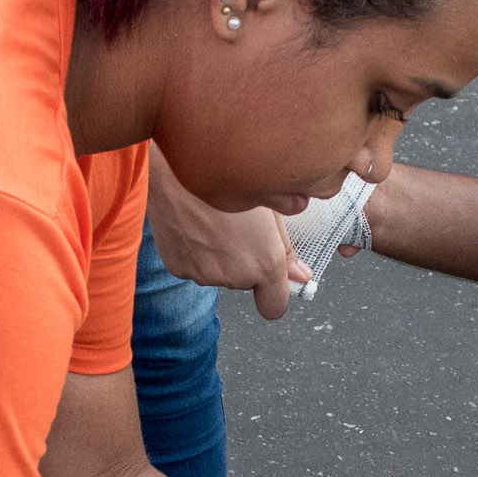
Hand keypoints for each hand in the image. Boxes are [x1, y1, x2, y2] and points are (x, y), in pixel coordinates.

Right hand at [146, 148, 310, 320]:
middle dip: (245, 262)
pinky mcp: (178, 268)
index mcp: (264, 263)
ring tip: (214, 219)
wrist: (175, 168)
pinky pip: (194, 266)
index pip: (274, 308)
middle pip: (245, 282)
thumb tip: (302, 275)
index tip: (272, 279)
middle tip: (237, 226)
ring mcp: (204, 275)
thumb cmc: (230, 178)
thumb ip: (286, 248)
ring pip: (218, 273)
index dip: (275, 295)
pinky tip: (195, 223)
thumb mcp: (270, 205)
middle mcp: (235, 277)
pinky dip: (196, 251)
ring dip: (219, 256)